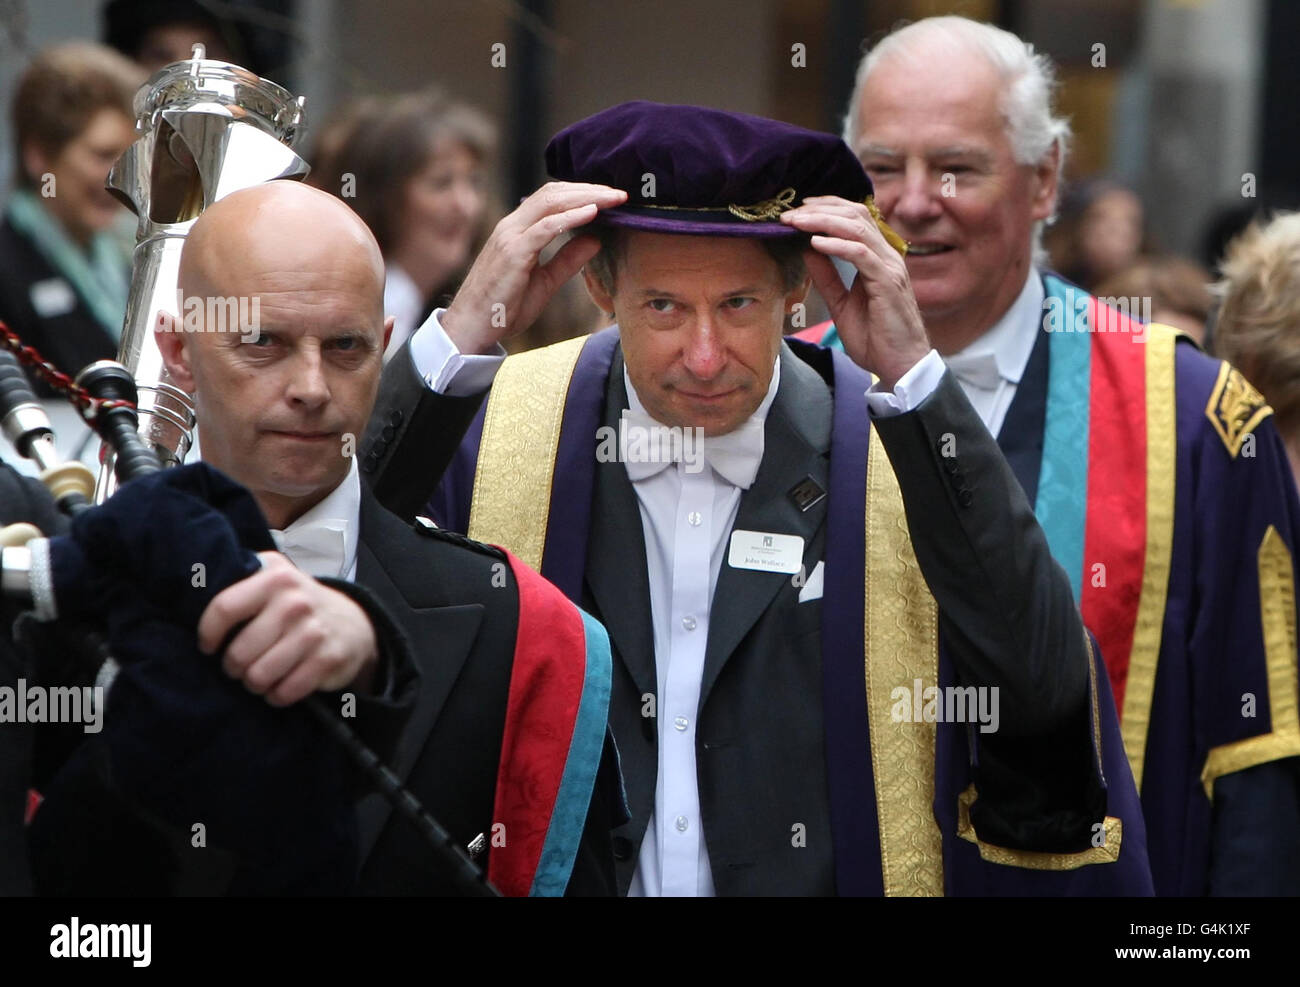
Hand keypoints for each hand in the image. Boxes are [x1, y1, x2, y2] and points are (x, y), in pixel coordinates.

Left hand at [198, 552, 378, 706]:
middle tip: (239, 666)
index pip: (224, 609)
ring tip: (258, 676)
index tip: (209, 646)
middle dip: (232, 667)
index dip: (208, 634)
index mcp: (275, 577)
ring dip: (254, 683)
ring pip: (259, 676)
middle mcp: (295, 602)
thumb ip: (240, 577)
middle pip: (239, 652)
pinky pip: (285, 691)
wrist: (354, 623)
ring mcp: (313, 631)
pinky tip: (280, 686)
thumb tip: (195, 588)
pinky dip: (277, 695)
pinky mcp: (328, 659)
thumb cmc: (297, 604)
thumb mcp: (274, 578)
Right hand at [441, 181, 627, 353]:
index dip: (583, 193)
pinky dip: (570, 217)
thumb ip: (568, 260)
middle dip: (589, 189)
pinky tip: (592, 213)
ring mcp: (510, 237)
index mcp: (518, 230)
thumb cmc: (504, 308)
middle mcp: (512, 226)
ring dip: (586, 197)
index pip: (552, 198)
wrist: (472, 328)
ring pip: (550, 203)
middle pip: (553, 193)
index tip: (611, 198)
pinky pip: (545, 228)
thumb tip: (596, 239)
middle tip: (620, 194)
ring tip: (613, 199)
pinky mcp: (512, 253)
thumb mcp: (545, 282)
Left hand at [780, 195, 930, 389]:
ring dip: (823, 221)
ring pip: (857, 229)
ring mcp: (889, 267)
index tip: (797, 210)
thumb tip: (806, 250)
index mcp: (877, 258)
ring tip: (796, 222)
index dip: (826, 208)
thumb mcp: (841, 303)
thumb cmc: (875, 338)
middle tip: (790, 213)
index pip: (854, 218)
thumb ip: (827, 277)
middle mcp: (886, 256)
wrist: (900, 366)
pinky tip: (815, 243)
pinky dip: (837, 245)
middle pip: (855, 215)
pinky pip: (861, 255)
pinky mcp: (888, 283)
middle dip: (820, 209)